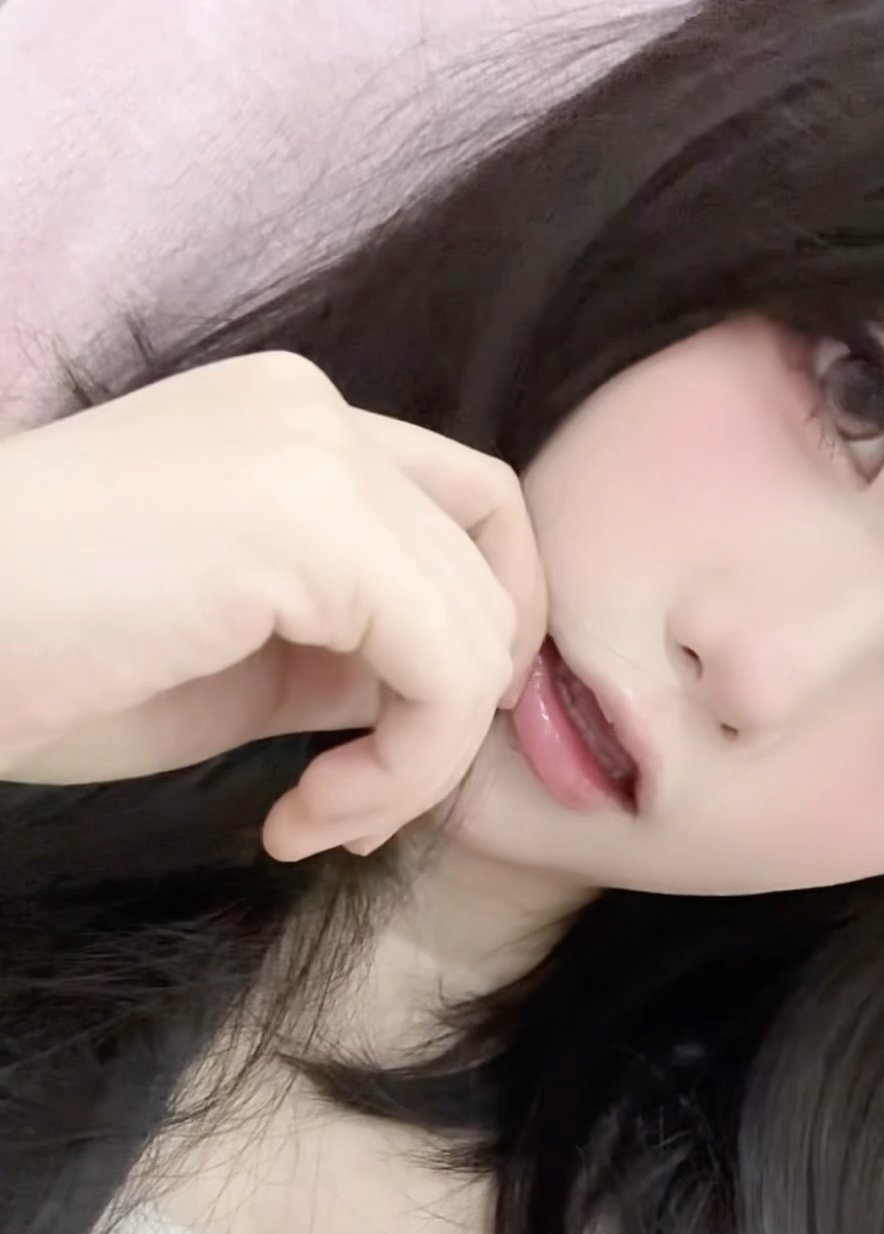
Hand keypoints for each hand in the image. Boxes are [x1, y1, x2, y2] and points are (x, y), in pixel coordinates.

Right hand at [0, 353, 545, 860]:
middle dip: (450, 713)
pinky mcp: (301, 522)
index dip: (478, 626)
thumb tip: (451, 685)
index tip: (410, 728)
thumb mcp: (231, 655)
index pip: (469, 507)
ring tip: (319, 818)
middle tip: (354, 804)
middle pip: (488, 569)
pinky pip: (445, 670)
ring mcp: (310, 453)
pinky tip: (304, 816)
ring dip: (419, 761)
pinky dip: (405, 770)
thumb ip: (345, 646)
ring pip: (479, 628)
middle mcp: (313, 414)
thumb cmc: (33, 659)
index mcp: (290, 427)